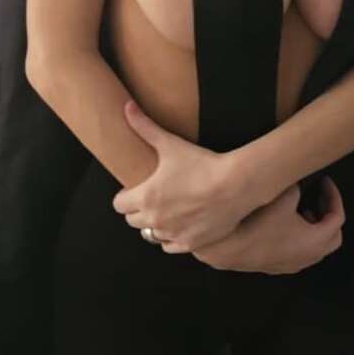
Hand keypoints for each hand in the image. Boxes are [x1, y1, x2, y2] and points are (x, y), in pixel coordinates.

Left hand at [112, 101, 252, 250]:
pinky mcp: (190, 244)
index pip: (118, 205)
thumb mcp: (170, 143)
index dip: (125, 196)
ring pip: (151, 236)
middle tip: (153, 196)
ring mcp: (172, 235)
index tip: (136, 188)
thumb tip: (126, 107)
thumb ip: (145, 127)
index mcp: (145, 198)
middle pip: (132, 221)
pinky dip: (173, 237)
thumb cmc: (201, 164)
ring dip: (155, 225)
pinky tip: (181, 224)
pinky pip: (170, 247)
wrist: (234, 185)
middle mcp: (155, 221)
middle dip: (139, 210)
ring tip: (167, 210)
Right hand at [193, 177, 344, 273]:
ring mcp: (294, 265)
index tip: (324, 183)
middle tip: (319, 198)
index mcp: (316, 240)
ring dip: (314, 228)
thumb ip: (297, 186)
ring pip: (316, 248)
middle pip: (333, 238)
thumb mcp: (283, 195)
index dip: (334, 197)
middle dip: (329, 215)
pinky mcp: (279, 267)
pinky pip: (300, 253)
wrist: (229, 248)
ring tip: (303, 210)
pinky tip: (285, 226)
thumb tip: (298, 183)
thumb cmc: (258, 223)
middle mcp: (309, 257)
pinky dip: (301, 238)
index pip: (337, 218)